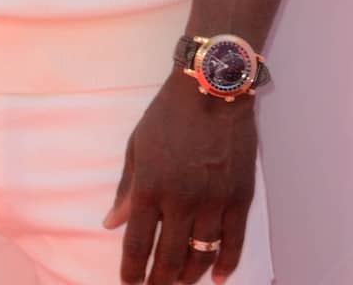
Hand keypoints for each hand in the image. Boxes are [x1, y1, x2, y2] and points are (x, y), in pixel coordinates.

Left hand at [101, 69, 256, 283]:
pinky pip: (233, 242)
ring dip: (189, 276)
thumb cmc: (168, 114)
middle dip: (159, 281)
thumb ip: (126, 188)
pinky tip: (218, 277)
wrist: (212, 88)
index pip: (138, 244)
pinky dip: (226, 264)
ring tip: (181, 282)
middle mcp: (181, 201)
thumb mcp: (137, 146)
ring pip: (201, 255)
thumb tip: (112, 224)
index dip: (132, 272)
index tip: (129, 284)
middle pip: (169, 259)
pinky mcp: (240, 198)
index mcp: (150, 187)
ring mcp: (213, 202)